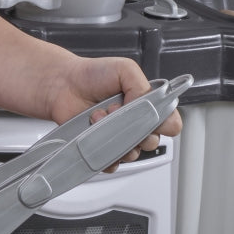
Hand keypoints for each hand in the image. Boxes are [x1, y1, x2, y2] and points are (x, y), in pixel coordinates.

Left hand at [46, 56, 182, 169]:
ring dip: (116, 137)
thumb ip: (142, 88)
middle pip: (152, 143)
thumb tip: (146, 108)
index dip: (163, 123)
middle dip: (135, 129)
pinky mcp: (103, 150)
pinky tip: (93, 134)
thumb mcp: (125, 69)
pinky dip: (104, 153)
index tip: (148, 115)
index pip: (170, 124)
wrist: (63, 84)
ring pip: (133, 154)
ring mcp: (120, 138)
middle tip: (118, 113)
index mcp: (146, 104)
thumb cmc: (93, 75)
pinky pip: (113, 163)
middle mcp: (136, 123)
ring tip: (100, 118)